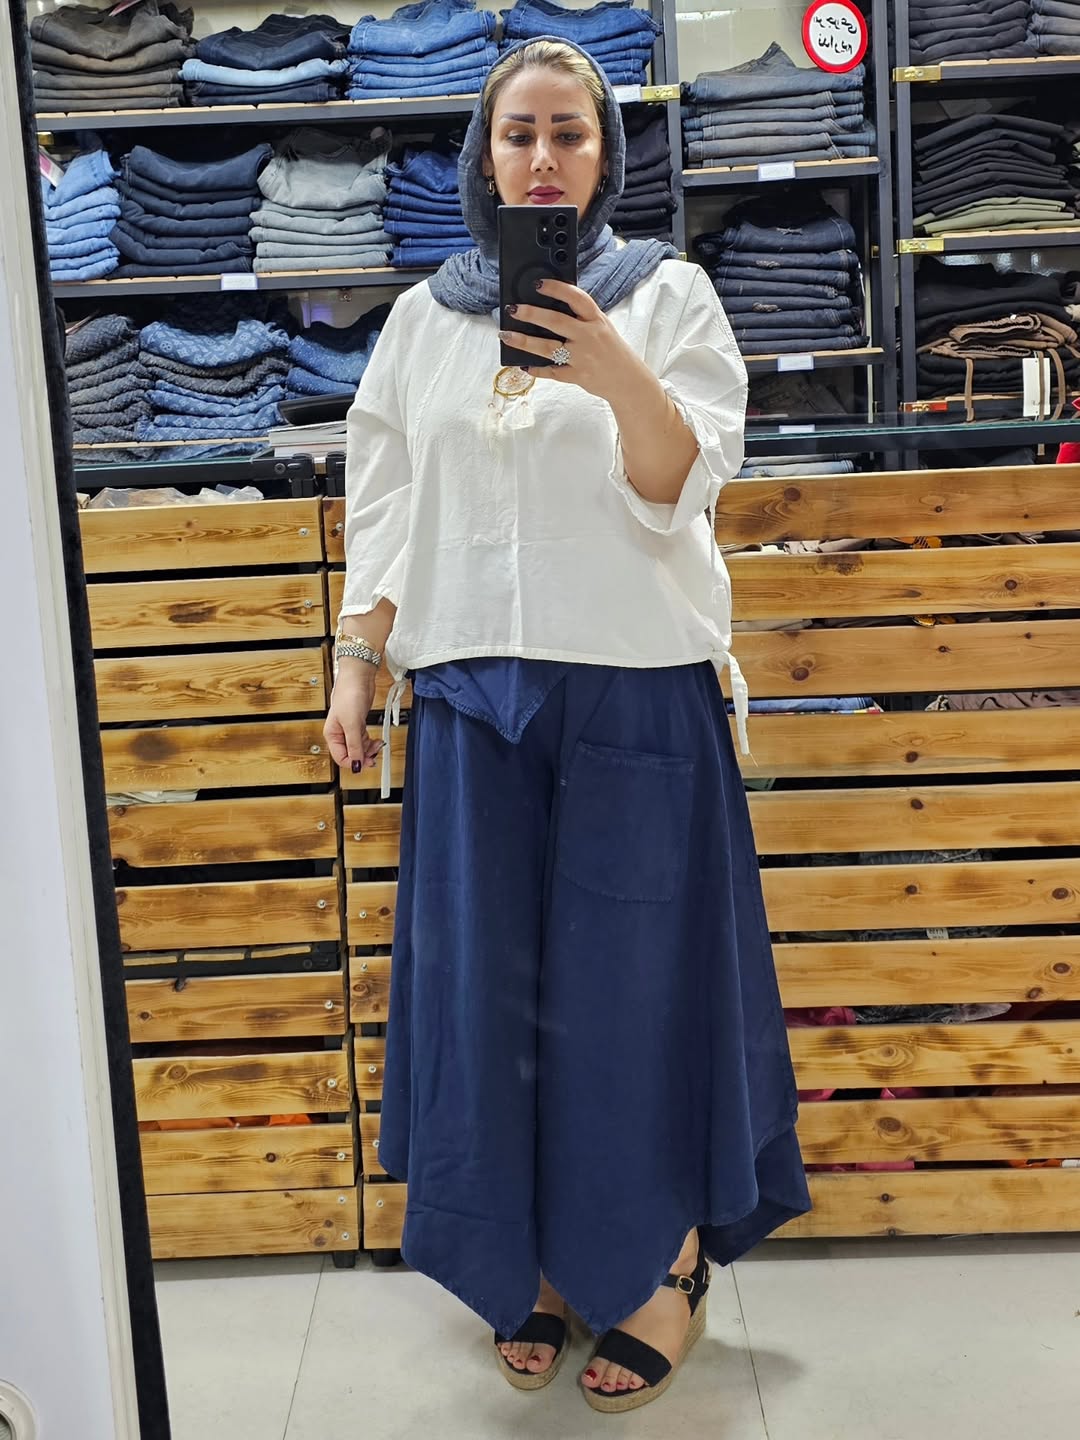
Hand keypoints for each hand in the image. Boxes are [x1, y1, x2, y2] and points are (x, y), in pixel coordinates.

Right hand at [324, 660, 382, 773]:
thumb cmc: (349, 695)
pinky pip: (364, 739)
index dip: (354, 763)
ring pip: (359, 748)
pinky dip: (371, 742)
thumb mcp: (352, 724)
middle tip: (374, 755)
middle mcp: (339, 734)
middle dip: (363, 756)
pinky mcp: (358, 723)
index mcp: (332, 735)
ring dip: (369, 749)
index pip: (341, 758)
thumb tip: (357, 764)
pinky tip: (377, 741)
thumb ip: (354, 745)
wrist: (358, 677)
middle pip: (351, 754)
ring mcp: (349, 729)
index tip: (366, 763)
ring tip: (377, 745)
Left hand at [498, 278, 634, 402]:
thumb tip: (550, 305)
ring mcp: (582, 358)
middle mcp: (589, 336)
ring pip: (548, 348)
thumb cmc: (612, 351)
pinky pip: (552, 372)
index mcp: (596, 320)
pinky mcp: (577, 376)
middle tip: (513, 309)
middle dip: (532, 314)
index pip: (576, 298)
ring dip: (525, 341)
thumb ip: (581, 317)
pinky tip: (523, 364)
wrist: (628, 380)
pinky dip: (536, 369)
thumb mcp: (602, 327)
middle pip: (556, 322)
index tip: (538, 284)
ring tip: (507, 336)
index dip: (556, 289)